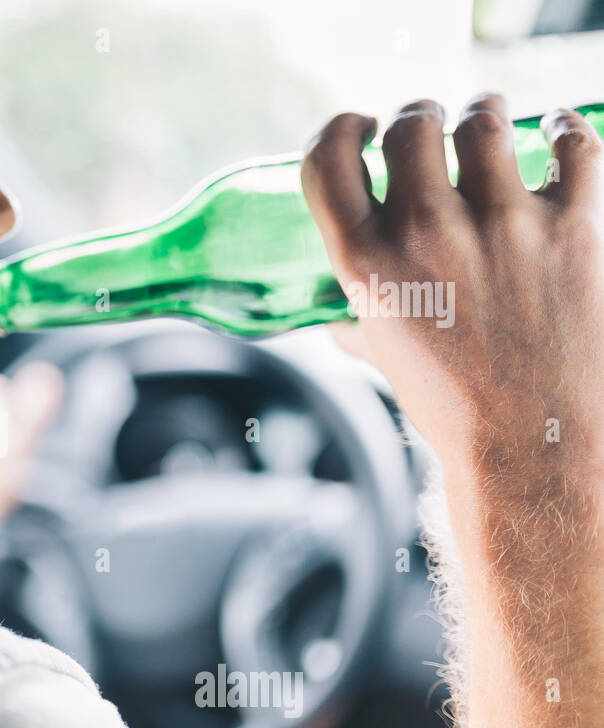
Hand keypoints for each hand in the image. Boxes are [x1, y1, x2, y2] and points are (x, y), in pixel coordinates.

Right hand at [302, 94, 603, 480]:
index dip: (339, 128)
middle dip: (416, 115)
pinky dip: (564, 128)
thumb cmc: (451, 407)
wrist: (529, 443)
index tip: (360, 129)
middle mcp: (426, 233)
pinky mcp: (572, 225)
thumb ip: (358, 323)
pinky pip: (574, 143)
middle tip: (428, 126)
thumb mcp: (383, 358)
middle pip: (409, 125)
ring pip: (485, 118)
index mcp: (367, 264)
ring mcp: (501, 224)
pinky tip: (556, 132)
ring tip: (487, 124)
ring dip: (482, 111)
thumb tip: (338, 318)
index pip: (326, 159)